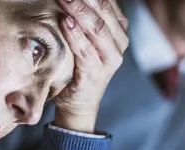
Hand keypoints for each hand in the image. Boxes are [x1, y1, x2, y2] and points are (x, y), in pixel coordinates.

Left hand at [52, 0, 128, 132]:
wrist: (78, 104)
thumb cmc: (77, 67)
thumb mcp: (86, 39)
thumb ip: (85, 20)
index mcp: (119, 31)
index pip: (108, 3)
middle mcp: (119, 44)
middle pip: (103, 12)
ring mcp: (110, 60)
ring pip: (97, 29)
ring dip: (79, 12)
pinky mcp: (96, 74)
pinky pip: (85, 51)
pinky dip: (75, 36)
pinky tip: (65, 23)